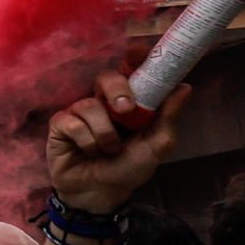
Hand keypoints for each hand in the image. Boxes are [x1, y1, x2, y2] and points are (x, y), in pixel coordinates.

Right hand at [44, 71, 189, 212]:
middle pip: (106, 77)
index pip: (130, 71)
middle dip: (118, 90)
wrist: (100, 194)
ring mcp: (80, 112)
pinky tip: (87, 152)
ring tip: (108, 151)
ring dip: (104, 133)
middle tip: (126, 110)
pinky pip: (72, 123)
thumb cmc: (129, 168)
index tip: (138, 51)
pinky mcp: (60, 125)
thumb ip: (168, 117)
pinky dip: (86, 141)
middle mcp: (104, 102)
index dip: (134, 58)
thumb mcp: (157, 145)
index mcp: (129, 102)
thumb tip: (185, 87)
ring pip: (89, 105)